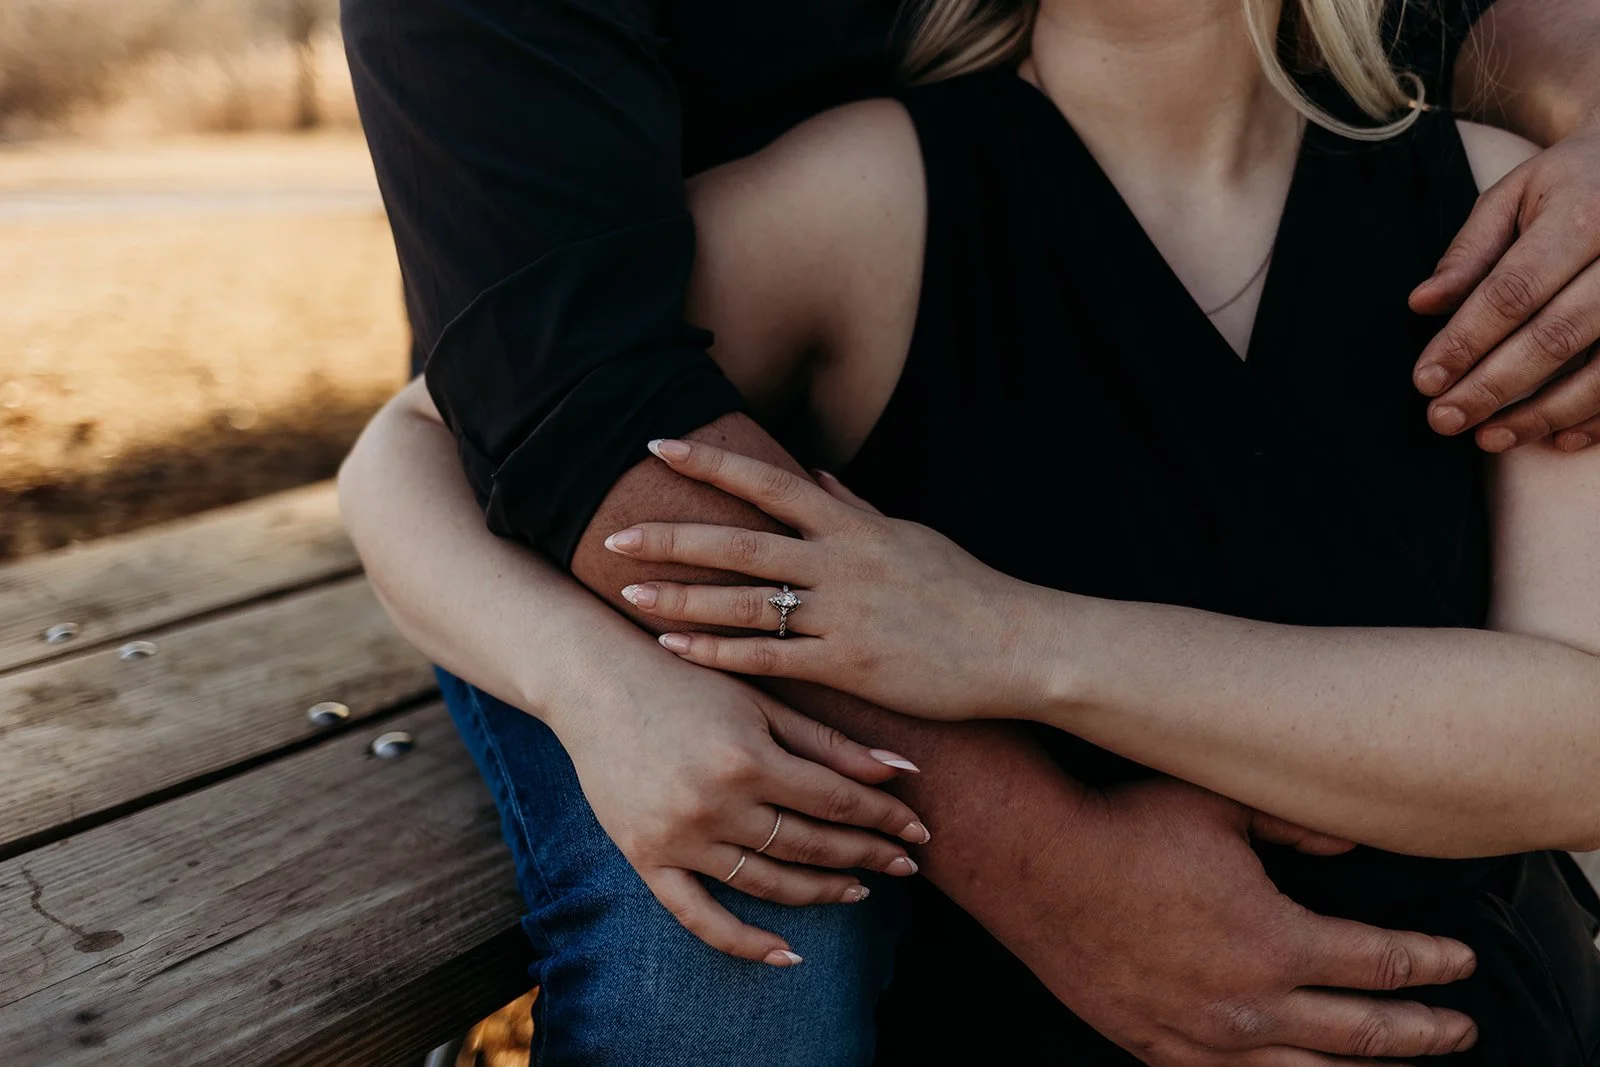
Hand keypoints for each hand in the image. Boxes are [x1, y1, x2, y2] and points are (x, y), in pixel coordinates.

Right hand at [551, 642, 931, 965]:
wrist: (593, 682)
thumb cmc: (685, 679)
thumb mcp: (760, 699)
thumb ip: (827, 741)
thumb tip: (900, 771)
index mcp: (748, 757)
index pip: (836, 801)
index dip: (884, 818)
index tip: (919, 830)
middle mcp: (715, 804)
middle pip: (810, 845)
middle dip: (866, 855)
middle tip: (905, 865)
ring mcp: (679, 837)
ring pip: (768, 883)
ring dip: (821, 893)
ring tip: (859, 890)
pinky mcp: (646, 857)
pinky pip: (699, 916)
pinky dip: (744, 941)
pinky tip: (787, 953)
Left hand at [604, 438, 1035, 718]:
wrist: (1015, 646)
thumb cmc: (965, 591)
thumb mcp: (910, 536)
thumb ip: (858, 509)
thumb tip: (822, 476)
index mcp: (852, 526)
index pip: (769, 481)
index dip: (712, 462)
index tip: (659, 445)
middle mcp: (839, 562)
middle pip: (740, 543)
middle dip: (674, 537)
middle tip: (615, 534)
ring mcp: (842, 614)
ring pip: (744, 602)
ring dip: (683, 599)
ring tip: (630, 594)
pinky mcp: (848, 665)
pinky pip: (769, 659)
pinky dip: (718, 655)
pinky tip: (676, 652)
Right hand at [1017, 778, 1478, 1063]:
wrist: (1036, 865)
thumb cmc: (1125, 826)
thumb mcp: (1220, 804)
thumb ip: (1298, 822)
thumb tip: (1356, 841)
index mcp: (1272, 940)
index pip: (1380, 965)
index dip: (1430, 965)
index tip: (1459, 962)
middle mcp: (1248, 1003)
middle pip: (1364, 1034)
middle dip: (1424, 1032)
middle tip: (1460, 1029)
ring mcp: (1203, 1037)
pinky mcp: (1159, 1049)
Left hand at [1410, 129, 1599, 451]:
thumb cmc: (1573, 184)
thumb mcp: (1517, 195)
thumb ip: (1470, 252)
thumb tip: (1422, 304)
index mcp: (1585, 214)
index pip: (1514, 290)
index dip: (1465, 340)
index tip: (1425, 381)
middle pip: (1556, 335)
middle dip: (1493, 386)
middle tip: (1443, 420)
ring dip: (1543, 414)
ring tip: (1487, 438)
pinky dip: (1598, 417)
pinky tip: (1557, 438)